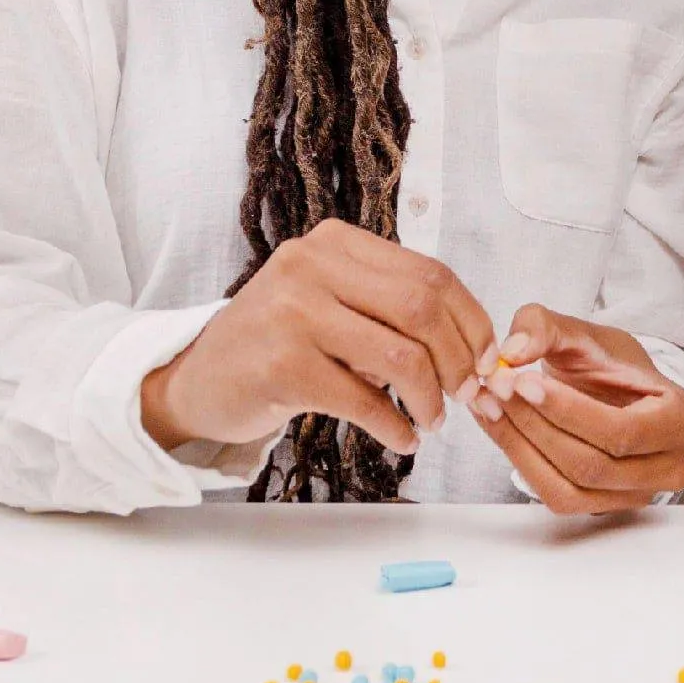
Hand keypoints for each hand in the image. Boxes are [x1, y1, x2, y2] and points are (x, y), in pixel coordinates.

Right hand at [140, 221, 496, 454]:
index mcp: (335, 243)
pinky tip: (401, 438)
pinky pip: (365, 400)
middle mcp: (313, 265)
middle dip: (459, 359)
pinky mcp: (283, 365)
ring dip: (431, 398)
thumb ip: (389, 310)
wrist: (197, 379)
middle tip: (466, 395)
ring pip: (402, 355)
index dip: (472, 321)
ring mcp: (294, 313)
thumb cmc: (276, 344)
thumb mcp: (331, 304)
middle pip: (424, 307)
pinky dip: (395, 426)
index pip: (431, 274)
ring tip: (432, 420)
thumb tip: (472, 350)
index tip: (486, 358)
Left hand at [466, 305, 683, 513]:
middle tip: (495, 389)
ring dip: (521, 446)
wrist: (616, 390)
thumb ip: (546, 328)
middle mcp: (670, 468)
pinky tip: (498, 426)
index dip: (568, 411)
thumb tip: (512, 350)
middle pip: (594, 465)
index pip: (623, 431)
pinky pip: (557, 497)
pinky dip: (521, 461)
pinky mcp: (605, 506)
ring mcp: (639, 494)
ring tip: (489, 405)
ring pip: (571, 488)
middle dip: (535, 426)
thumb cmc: (612, 365)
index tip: (521, 381)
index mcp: (683, 421)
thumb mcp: (585, 333)